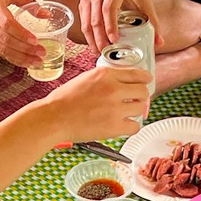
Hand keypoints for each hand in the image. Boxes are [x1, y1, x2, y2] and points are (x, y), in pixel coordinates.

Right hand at [0, 0, 42, 69]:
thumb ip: (27, 1)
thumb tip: (46, 14)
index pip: (7, 24)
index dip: (21, 34)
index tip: (35, 40)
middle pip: (5, 39)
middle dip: (25, 50)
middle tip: (41, 54)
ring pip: (1, 49)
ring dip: (20, 58)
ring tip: (35, 62)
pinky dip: (11, 58)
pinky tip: (23, 61)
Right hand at [36, 62, 152, 141]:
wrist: (54, 117)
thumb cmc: (64, 100)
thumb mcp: (86, 78)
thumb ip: (105, 79)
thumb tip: (122, 83)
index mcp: (106, 74)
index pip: (137, 74)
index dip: (145, 79)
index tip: (146, 82)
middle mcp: (113, 89)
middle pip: (143, 91)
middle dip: (141, 97)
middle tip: (135, 101)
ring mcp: (115, 108)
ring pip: (141, 108)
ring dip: (136, 111)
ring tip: (126, 114)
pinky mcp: (114, 126)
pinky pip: (135, 126)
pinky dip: (131, 127)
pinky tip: (123, 125)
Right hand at [79, 0, 154, 51]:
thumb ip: (152, 19)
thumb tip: (159, 42)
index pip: (109, 9)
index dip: (110, 26)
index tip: (114, 40)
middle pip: (96, 18)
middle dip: (100, 38)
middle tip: (106, 52)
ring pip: (87, 22)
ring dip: (91, 39)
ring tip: (99, 51)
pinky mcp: (83, 2)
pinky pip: (83, 21)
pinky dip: (87, 34)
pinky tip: (94, 43)